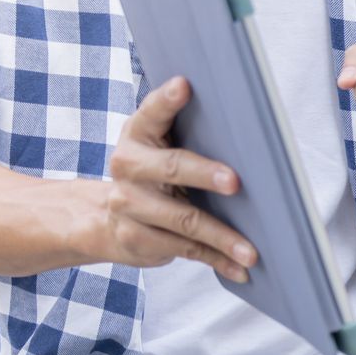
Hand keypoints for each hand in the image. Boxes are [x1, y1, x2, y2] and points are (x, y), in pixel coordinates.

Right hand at [84, 77, 255, 281]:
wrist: (103, 219)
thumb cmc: (153, 172)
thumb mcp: (160, 145)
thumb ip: (187, 129)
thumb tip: (248, 124)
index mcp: (137, 135)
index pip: (151, 113)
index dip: (167, 100)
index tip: (185, 85)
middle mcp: (127, 168)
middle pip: (171, 169)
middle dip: (204, 175)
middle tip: (235, 182)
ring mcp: (130, 207)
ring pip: (183, 221)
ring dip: (222, 236)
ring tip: (253, 250)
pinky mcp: (139, 239)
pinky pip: (186, 250)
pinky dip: (218, 261)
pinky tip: (243, 269)